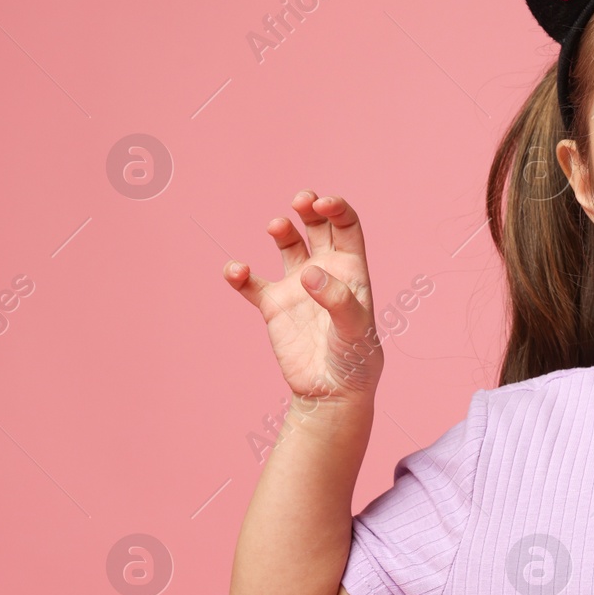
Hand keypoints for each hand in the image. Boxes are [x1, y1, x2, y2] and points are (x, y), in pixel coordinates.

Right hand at [224, 191, 382, 402]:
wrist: (332, 392)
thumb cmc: (355, 360)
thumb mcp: (355, 328)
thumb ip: (337, 300)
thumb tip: (309, 273)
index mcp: (351, 270)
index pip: (346, 226)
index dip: (336, 208)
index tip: (322, 204)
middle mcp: (324, 273)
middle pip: (317, 226)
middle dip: (308, 207)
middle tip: (300, 201)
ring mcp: (297, 288)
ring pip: (287, 245)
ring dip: (281, 229)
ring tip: (276, 227)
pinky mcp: (273, 307)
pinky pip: (251, 284)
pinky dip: (240, 274)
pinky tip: (238, 271)